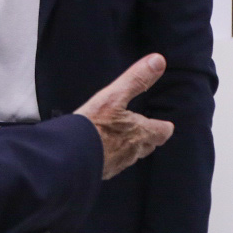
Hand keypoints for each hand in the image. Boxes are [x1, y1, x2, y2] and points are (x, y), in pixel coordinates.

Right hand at [76, 54, 173, 178]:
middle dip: (147, 137)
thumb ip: (136, 80)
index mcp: (140, 133)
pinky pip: (113, 164)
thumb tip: (158, 61)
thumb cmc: (93, 126)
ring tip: (120, 138)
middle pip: (148, 146)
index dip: (163, 126)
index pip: (163, 132)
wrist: (68, 156)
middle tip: (142, 128)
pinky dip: (111, 157)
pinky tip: (101, 150)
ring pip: (131, 156)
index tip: (164, 123)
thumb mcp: (113, 96)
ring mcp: (118, 164)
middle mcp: (133, 151)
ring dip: (129, 147)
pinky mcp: (103, 172)